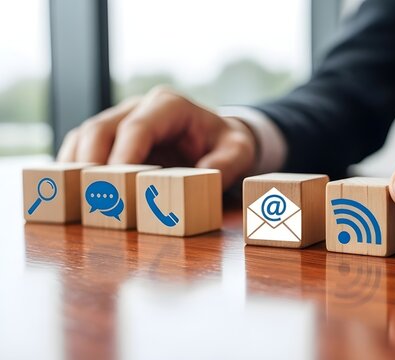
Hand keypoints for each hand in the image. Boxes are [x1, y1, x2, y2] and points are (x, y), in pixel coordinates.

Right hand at [57, 86, 256, 188]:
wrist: (217, 138)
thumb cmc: (226, 143)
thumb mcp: (239, 150)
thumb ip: (227, 161)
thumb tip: (203, 173)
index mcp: (170, 105)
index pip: (138, 127)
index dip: (123, 156)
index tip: (117, 187)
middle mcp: (140, 107)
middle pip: (101, 128)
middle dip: (92, 163)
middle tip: (93, 198)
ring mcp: (121, 119)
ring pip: (85, 136)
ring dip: (76, 167)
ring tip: (76, 199)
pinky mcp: (111, 137)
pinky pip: (81, 147)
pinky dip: (73, 168)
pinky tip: (74, 193)